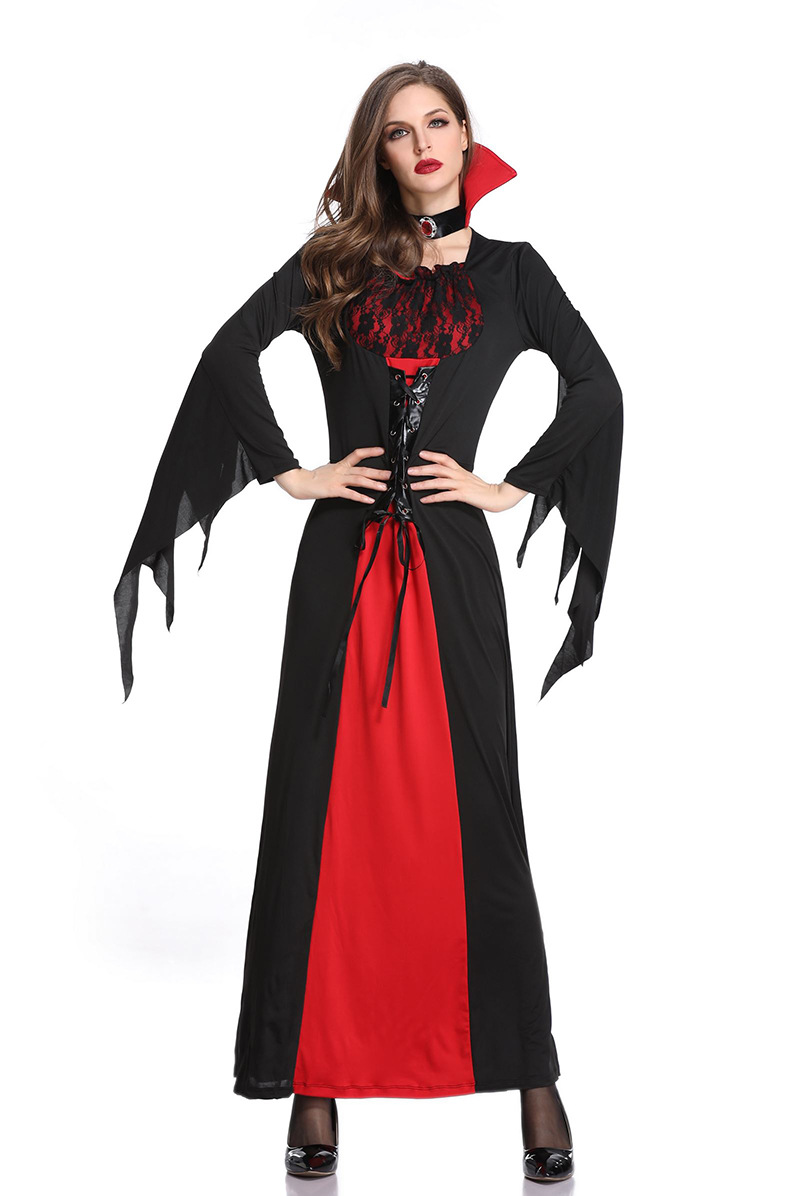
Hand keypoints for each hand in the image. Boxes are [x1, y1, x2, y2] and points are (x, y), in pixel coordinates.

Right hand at [275, 447, 391, 502]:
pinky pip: (350, 493)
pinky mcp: (334, 490)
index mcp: (340, 465)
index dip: (370, 451)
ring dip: (373, 483)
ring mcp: (338, 480)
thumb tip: (351, 471)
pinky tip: (369, 499)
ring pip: (359, 480)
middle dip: (378, 472)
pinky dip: (361, 497)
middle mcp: (341, 471)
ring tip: (384, 486)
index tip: (381, 450)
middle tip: (390, 474)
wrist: (300, 482)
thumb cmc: (315, 477)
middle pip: (363, 469)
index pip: (357, 454)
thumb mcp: (330, 469)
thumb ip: (341, 470)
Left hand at [408, 451, 529, 512]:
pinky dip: (433, 498)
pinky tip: (425, 500)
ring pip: (439, 481)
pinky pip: (445, 495)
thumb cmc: (482, 489)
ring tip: (413, 486)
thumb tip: (443, 476)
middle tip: (410, 471)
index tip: (421, 454)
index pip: (445, 458)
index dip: (432, 455)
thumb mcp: (468, 478)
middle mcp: (459, 475)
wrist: (496, 496)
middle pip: (438, 468)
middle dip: (422, 469)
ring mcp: (461, 485)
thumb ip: (456, 476)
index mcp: (460, 470)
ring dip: (424, 483)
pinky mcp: (463, 495)